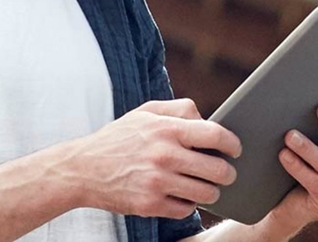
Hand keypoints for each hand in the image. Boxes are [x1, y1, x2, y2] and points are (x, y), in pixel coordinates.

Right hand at [48, 98, 242, 218]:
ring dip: (211, 191)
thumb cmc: (119, 138)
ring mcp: (157, 182)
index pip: (216, 135)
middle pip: (217, 169)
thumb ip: (179, 109)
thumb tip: (207, 117)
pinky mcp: (150, 204)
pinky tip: (182, 195)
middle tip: (226, 173)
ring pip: (206, 193)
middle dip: (228, 173)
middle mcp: (164, 156)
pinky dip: (188, 203)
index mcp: (166, 129)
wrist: (82, 169)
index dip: (233, 144)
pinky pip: (186, 208)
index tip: (235, 150)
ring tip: (206, 186)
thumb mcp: (145, 112)